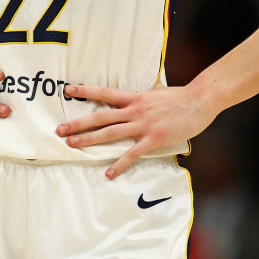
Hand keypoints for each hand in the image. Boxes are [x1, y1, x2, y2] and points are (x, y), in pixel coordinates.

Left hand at [56, 83, 214, 178]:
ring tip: (72, 145)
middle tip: (60, 130)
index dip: (85, 91)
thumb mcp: (159, 90)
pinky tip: (108, 173)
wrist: (198, 101)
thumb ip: (151, 90)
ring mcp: (142, 125)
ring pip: (110, 134)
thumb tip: (152, 86)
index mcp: (133, 97)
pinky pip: (132, 154)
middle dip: (78, 124)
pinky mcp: (153, 140)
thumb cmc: (180, 96)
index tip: (67, 90)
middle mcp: (133, 110)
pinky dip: (119, 164)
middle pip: (100, 117)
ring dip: (89, 140)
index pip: (104, 93)